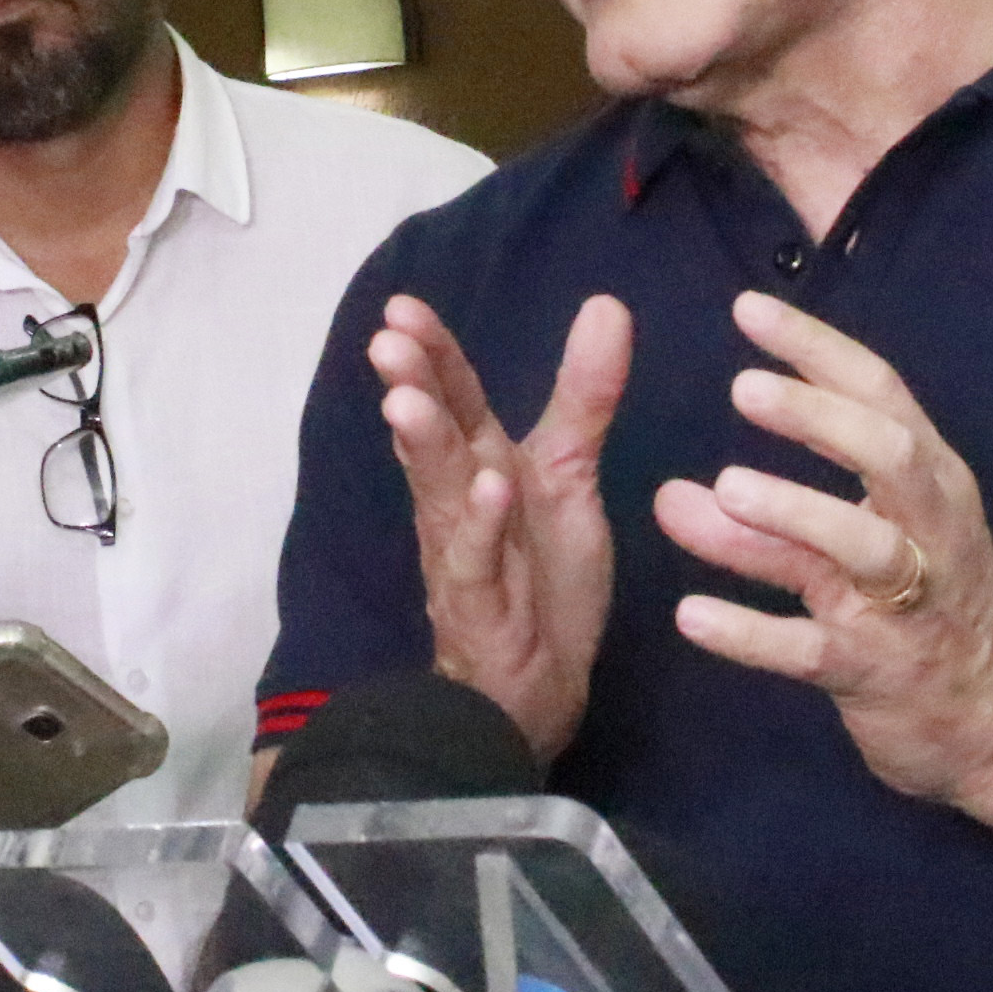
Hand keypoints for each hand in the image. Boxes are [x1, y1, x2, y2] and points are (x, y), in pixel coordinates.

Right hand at [372, 292, 628, 762]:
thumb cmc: (541, 574)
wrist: (536, 687)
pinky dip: (482, 528)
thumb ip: (584, 395)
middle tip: (387, 340)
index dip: (430, 354)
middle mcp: (461, 503)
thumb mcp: (570, 474)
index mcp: (481, 464)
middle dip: (410, 388)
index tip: (402, 306)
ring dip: (425, 449)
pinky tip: (489, 491)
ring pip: (439, 495)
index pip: (453, 398)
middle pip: (433, 437)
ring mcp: (466, 555)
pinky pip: (479, 564)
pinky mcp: (485, 606)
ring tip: (406, 403)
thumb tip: (605, 304)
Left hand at [652, 292, 992, 812]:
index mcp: (931, 483)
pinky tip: (692, 615)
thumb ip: (767, 516)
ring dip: (795, 514)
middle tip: (741, 387)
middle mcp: (930, 531)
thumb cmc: (926, 614)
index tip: (747, 310)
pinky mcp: (880, 672)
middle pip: (888, 455)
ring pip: (863, 549)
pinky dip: (753, 633)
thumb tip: (672, 491)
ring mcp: (910, 605)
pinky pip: (814, 650)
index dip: (816, 350)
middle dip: (818, 419)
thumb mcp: (857, 548)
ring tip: (723, 488)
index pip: (879, 394)